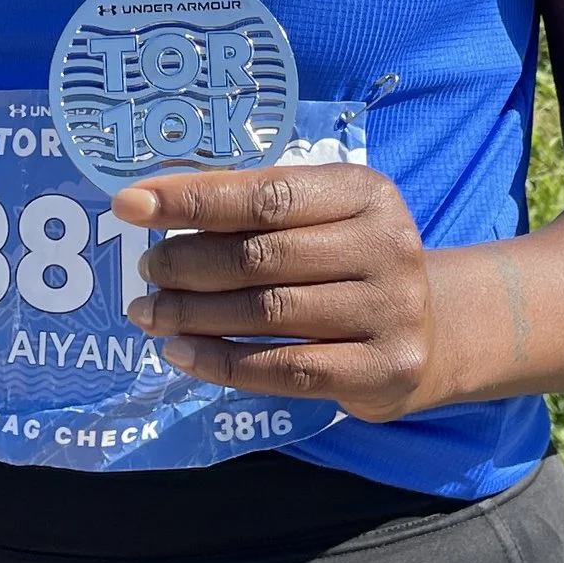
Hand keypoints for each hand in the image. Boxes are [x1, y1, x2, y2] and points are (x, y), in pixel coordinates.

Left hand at [117, 161, 444, 421]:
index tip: (129, 204)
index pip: (266, 195)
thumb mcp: (324, 219)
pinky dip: (223, 364)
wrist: (434, 333)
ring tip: (149, 313)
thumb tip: (154, 203)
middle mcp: (386, 246)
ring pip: (268, 314)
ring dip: (194, 316)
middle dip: (188, 263)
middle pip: (262, 256)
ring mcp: (390, 311)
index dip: (192, 200)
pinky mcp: (382, 370)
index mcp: (365, 193)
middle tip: (145, 270)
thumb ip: (257, 209)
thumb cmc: (352, 264)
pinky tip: (181, 355)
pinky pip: (285, 370)